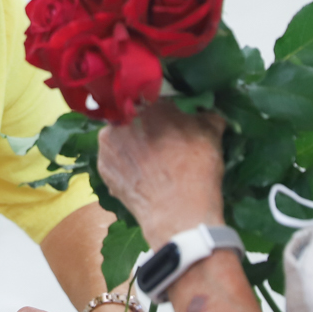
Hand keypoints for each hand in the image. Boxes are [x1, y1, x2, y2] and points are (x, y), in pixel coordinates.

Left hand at [98, 100, 226, 247]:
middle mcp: (122, 118)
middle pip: (134, 116)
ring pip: (121, 137)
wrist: (178, 213)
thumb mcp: (211, 134)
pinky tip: (140, 175)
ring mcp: (107, 143)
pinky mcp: (101, 167)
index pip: (154, 98)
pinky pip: (114, 159)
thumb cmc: (197, 169)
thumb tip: (205, 109)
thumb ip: (205, 113)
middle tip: (161, 142)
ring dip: (133, 144)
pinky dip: (125, 164)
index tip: (171, 122)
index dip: (164, 111)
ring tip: (150, 161)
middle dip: (146, 126)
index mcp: (149, 102)